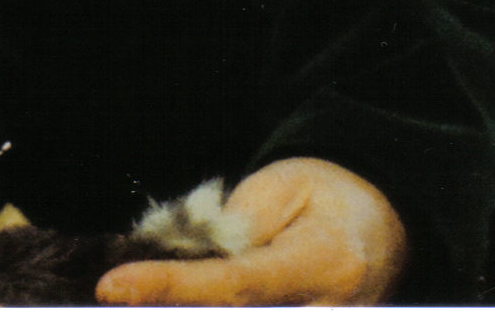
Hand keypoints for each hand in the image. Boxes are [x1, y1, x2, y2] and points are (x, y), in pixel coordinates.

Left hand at [95, 159, 404, 302]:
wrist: (383, 224)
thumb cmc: (326, 195)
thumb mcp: (282, 188)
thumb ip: (234, 229)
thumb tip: (176, 260)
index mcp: (323, 263)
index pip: (234, 286)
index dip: (170, 289)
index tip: (112, 288)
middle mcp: (330, 316)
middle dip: (173, 312)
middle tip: (118, 296)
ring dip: (185, 312)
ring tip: (142, 295)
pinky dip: (210, 311)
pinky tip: (173, 303)